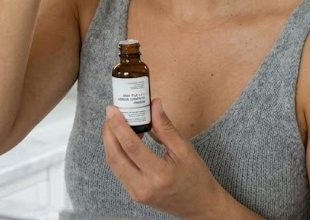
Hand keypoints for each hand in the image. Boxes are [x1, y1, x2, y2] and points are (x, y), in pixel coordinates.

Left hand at [103, 99, 244, 219]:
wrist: (200, 205)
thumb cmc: (196, 178)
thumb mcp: (185, 150)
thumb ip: (166, 128)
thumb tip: (154, 104)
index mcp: (160, 175)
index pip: (132, 148)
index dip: (119, 126)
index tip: (112, 110)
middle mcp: (144, 187)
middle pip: (115, 157)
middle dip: (109, 132)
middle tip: (110, 113)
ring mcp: (137, 193)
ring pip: (114, 165)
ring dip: (111, 142)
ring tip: (116, 124)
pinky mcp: (134, 195)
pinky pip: (119, 171)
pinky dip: (118, 153)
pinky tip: (123, 140)